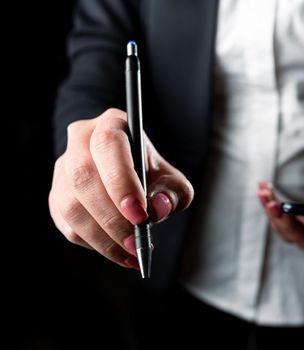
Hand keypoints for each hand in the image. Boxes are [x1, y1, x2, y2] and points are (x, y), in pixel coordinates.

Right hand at [49, 108, 193, 268]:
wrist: (131, 177)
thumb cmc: (152, 175)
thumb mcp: (172, 179)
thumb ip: (171, 192)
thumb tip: (157, 209)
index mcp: (112, 124)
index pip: (107, 145)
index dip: (121, 181)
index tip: (140, 215)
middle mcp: (80, 141)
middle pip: (83, 178)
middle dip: (112, 218)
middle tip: (136, 243)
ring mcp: (62, 169)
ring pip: (71, 206)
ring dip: (103, 237)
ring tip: (132, 253)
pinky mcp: (56, 196)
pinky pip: (67, 224)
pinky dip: (94, 244)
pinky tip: (118, 252)